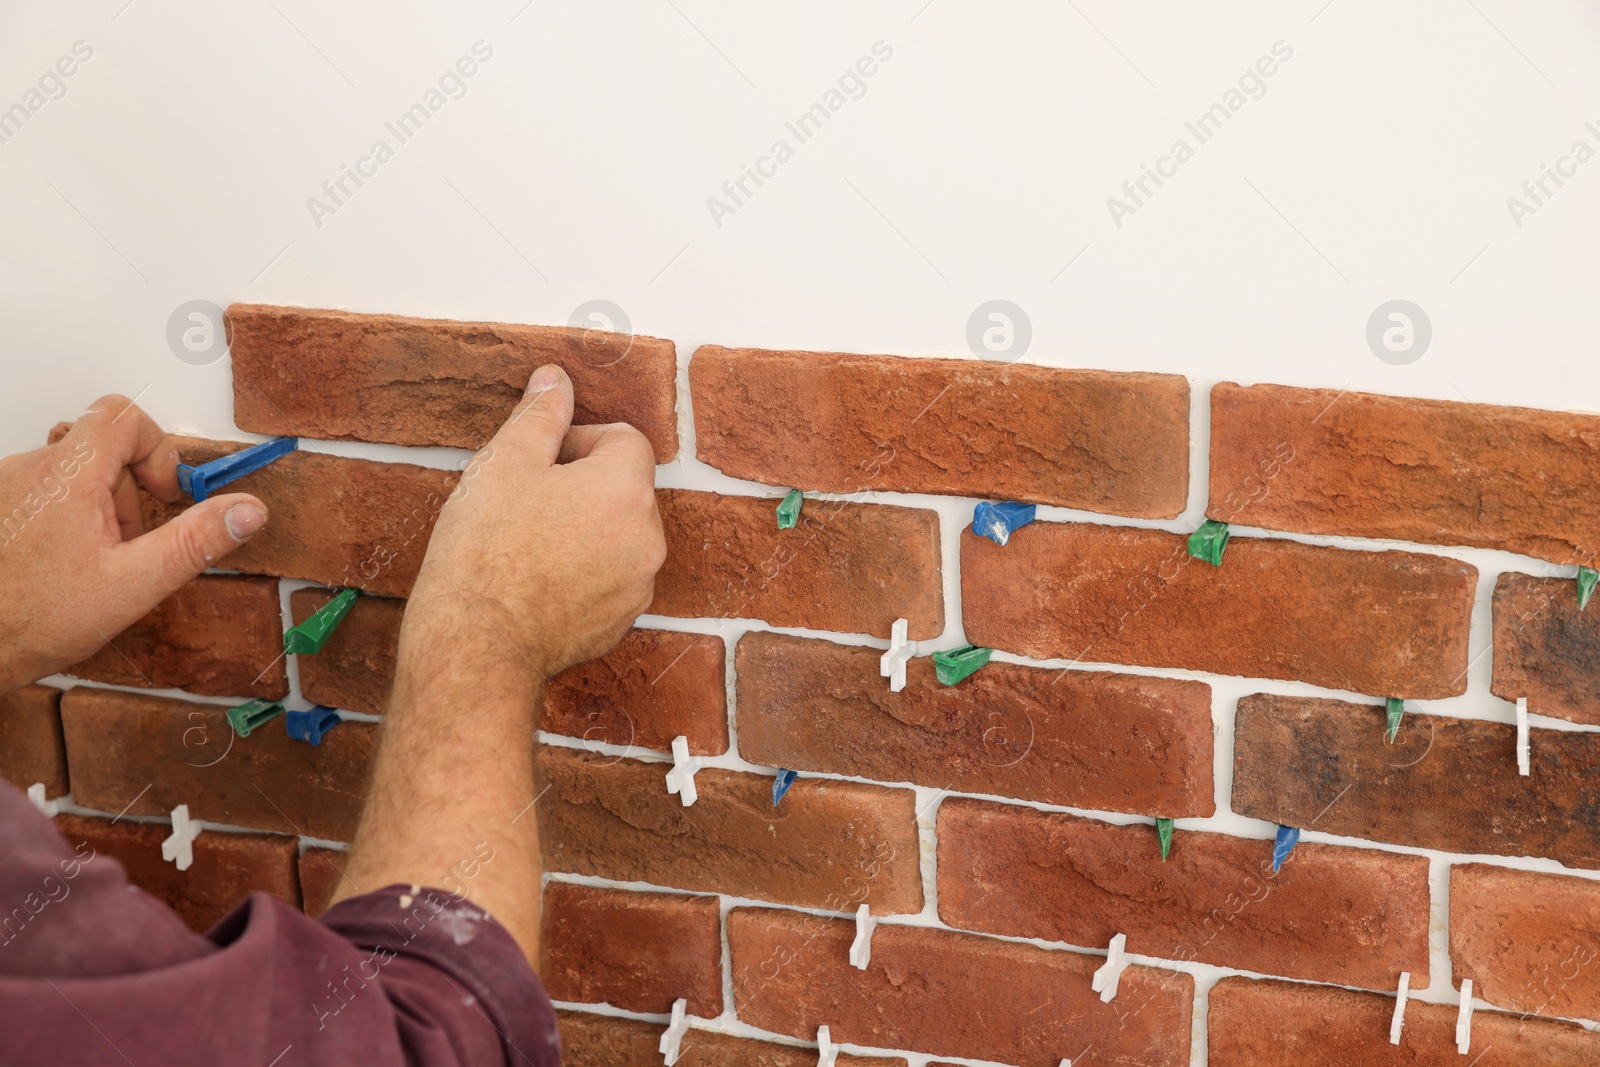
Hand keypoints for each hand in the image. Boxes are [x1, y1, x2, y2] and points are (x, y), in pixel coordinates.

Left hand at [0, 395, 267, 691]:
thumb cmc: (36, 619)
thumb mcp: (134, 585)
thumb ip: (195, 541)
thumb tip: (246, 511)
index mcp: (67, 477)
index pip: (121, 415)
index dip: (156, 447)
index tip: (163, 492)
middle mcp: (30, 469)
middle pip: (104, 448)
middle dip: (130, 491)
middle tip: (130, 542)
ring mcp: (8, 486)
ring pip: (76, 472)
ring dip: (100, 508)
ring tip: (96, 558)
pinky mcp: (0, 506)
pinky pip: (48, 492)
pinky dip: (70, 519)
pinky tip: (67, 562)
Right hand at [399, 365, 665, 691]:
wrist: (476, 645)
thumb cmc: (485, 553)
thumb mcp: (504, 463)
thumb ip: (539, 415)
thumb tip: (555, 380)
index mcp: (627, 490)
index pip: (624, 438)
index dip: (578, 440)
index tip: (538, 461)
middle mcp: (647, 538)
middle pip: (624, 488)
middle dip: (582, 485)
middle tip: (524, 502)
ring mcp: (637, 586)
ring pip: (616, 535)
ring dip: (582, 529)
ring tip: (525, 545)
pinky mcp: (619, 622)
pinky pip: (608, 579)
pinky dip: (581, 573)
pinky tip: (533, 582)